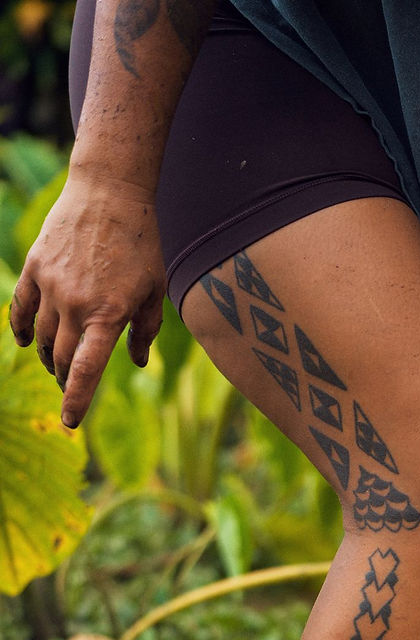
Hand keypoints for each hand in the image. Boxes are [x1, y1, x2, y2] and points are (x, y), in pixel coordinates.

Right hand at [10, 170, 165, 428]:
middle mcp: (77, 305)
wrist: (110, 193)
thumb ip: (145, 331)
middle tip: (70, 385)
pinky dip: (23, 329)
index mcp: (110, 316)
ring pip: (42, 337)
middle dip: (65, 378)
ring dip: (48, 356)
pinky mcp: (35, 267)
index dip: (77, 400)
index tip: (70, 422)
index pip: (86, 370)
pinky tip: (28, 341)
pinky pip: (21, 308)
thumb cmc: (141, 245)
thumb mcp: (154, 291)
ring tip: (56, 363)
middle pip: (61, 358)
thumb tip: (138, 363)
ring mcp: (52, 286)